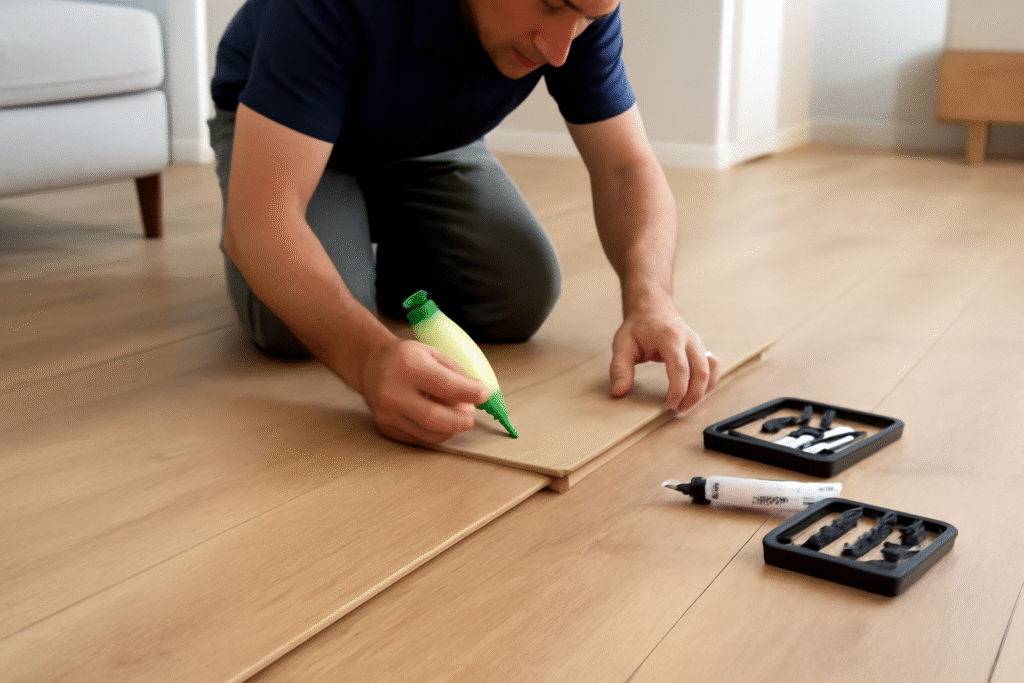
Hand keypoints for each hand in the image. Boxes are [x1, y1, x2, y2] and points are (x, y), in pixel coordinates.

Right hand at [360, 338, 490, 443]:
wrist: (371, 365)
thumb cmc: (406, 357)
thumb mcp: (431, 352)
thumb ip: (455, 373)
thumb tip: (478, 394)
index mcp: (408, 366)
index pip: (446, 385)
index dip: (469, 393)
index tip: (484, 395)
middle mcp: (393, 391)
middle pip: (435, 417)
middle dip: (460, 420)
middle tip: (471, 415)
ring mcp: (387, 412)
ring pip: (428, 433)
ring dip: (451, 429)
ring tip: (459, 418)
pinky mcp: (385, 426)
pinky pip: (418, 437)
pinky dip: (436, 432)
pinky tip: (442, 422)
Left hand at [609, 297, 719, 413]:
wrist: (652, 307)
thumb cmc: (638, 326)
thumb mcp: (622, 344)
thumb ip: (620, 368)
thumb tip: (619, 391)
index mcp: (669, 337)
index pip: (680, 367)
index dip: (678, 389)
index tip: (670, 404)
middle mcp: (689, 339)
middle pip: (702, 371)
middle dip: (693, 395)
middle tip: (678, 410)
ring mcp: (698, 343)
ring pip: (711, 370)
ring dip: (702, 391)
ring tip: (686, 404)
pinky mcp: (701, 348)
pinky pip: (713, 367)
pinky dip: (708, 383)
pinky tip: (695, 393)